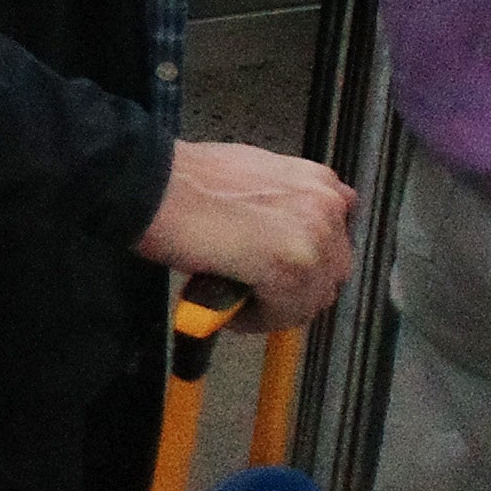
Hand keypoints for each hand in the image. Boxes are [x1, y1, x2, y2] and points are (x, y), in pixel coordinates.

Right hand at [138, 138, 355, 323]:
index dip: (307, 260)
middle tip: (259, 290)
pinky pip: (285, 314)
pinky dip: (258, 319)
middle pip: (332, 272)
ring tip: (238, 301)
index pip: (337, 236)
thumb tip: (281, 232)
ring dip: (276, 306)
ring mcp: (314, 238)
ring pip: (311, 298)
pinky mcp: (290, 269)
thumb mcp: (251, 171)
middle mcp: (325, 206)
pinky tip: (230, 309)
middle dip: (297, 286)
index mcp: (317, 180)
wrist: (153, 184)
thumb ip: (282, 200)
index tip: (285, 269)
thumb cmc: (186, 179)